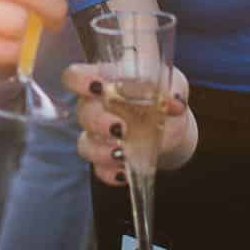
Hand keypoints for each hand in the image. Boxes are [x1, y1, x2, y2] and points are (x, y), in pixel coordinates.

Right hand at [67, 62, 196, 183]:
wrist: (172, 125)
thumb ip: (172, 88)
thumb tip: (175, 102)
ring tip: (123, 154)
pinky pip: (100, 170)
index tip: (97, 87)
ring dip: (101, 151)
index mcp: (104, 81)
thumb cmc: (163, 94)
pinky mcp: (106, 160)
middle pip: (82, 113)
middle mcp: (94, 107)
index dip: (79, 81)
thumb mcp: (171, 84)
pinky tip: (124, 173)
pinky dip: (110, 173)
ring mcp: (98, 136)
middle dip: (99, 122)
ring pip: (86, 144)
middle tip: (122, 128)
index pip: (75, 76)